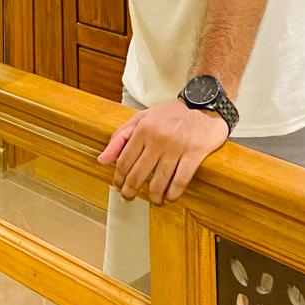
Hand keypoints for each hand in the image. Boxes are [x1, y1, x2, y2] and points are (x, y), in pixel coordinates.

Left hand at [97, 98, 227, 205]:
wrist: (203, 104)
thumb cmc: (170, 114)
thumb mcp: (143, 118)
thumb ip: (120, 137)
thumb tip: (101, 160)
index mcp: (143, 128)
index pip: (124, 161)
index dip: (119, 178)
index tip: (119, 186)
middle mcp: (158, 138)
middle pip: (138, 175)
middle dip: (130, 191)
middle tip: (129, 198)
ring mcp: (177, 147)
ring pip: (158, 183)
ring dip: (154, 198)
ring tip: (154, 200)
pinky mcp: (194, 153)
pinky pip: (180, 182)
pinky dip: (173, 194)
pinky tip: (170, 197)